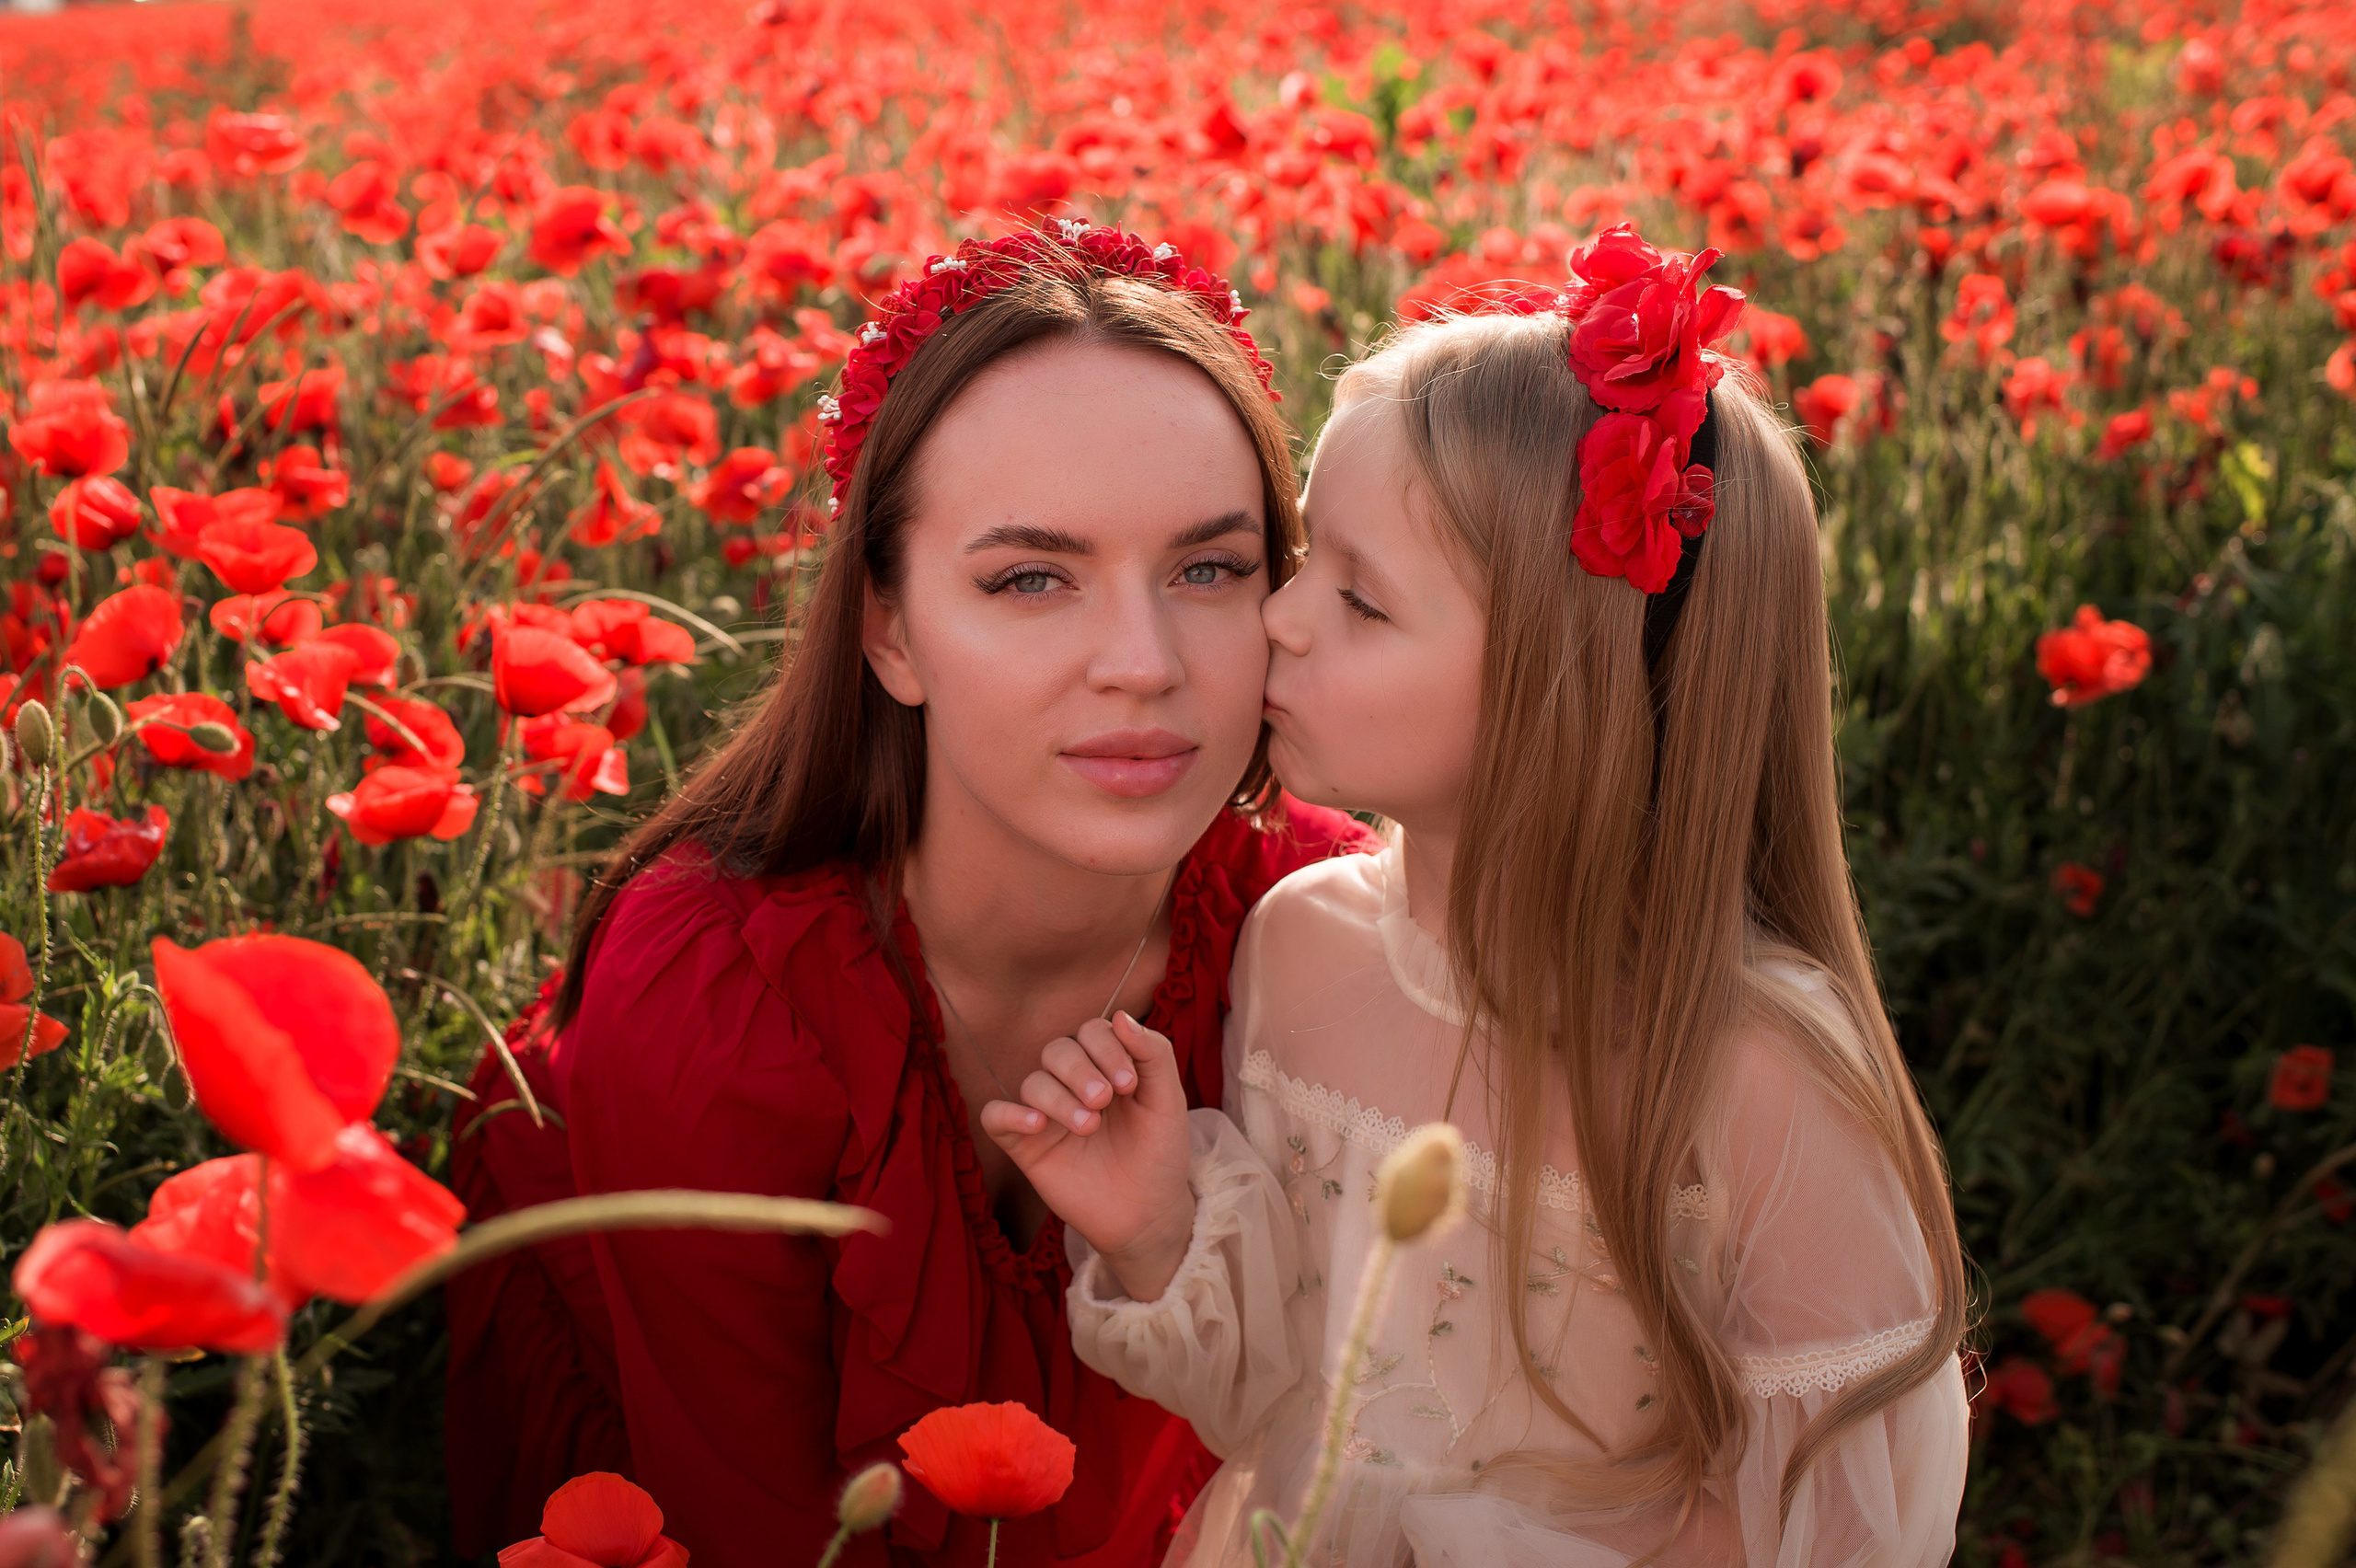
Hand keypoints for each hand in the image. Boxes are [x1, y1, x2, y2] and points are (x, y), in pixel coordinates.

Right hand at [979, 1012, 1194, 1301]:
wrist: (1148, 1214)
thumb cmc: (1159, 1154)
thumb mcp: (1168, 1100)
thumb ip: (1153, 1054)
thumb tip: (1122, 1016)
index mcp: (1106, 1066)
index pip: (1091, 1031)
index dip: (1106, 1048)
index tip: (1129, 1084)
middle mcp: (1073, 1084)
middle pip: (1057, 1050)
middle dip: (1080, 1070)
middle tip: (1104, 1101)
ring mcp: (1047, 1114)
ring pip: (1032, 1082)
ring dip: (1059, 1099)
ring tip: (1088, 1127)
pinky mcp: (1026, 1146)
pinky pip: (995, 1117)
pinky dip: (1009, 1114)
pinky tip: (1037, 1125)